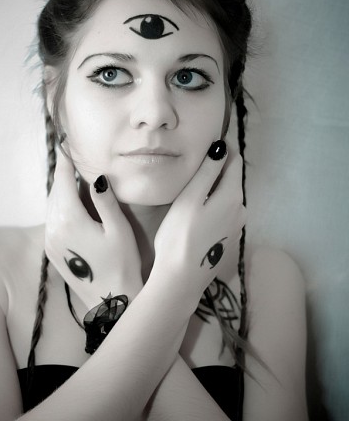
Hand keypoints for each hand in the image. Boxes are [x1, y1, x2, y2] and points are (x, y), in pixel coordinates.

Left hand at [45, 151, 142, 309]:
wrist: (110, 302)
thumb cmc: (121, 264)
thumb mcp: (118, 229)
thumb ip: (104, 200)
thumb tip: (96, 176)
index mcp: (69, 219)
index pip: (63, 180)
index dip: (66, 160)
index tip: (67, 145)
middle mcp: (53, 228)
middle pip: (55, 191)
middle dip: (63, 174)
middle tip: (73, 158)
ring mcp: (50, 241)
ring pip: (52, 205)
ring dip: (62, 191)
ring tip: (75, 178)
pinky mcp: (51, 251)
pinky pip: (52, 220)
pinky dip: (60, 207)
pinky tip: (74, 205)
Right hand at [152, 144, 245, 305]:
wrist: (181, 279)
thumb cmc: (180, 235)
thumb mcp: (190, 198)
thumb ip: (207, 171)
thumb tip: (221, 148)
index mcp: (232, 196)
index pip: (235, 162)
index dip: (224, 149)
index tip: (209, 141)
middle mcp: (240, 210)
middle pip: (232, 180)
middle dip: (219, 168)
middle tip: (197, 160)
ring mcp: (236, 227)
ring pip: (228, 198)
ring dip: (215, 188)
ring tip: (195, 183)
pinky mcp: (227, 240)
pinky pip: (224, 213)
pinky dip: (214, 205)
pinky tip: (198, 209)